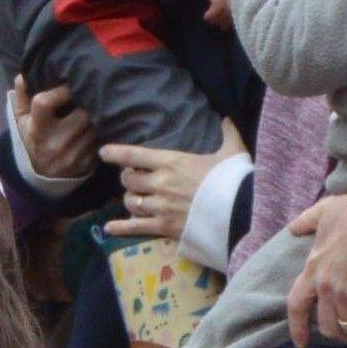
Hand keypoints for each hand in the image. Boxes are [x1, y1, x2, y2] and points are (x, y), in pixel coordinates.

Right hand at [9, 79, 100, 192]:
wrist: (42, 176)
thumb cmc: (33, 140)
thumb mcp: (22, 121)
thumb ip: (22, 98)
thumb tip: (23, 76)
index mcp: (37, 130)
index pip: (45, 103)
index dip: (59, 90)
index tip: (68, 84)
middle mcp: (55, 143)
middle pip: (82, 113)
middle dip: (87, 102)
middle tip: (90, 92)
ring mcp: (73, 155)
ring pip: (96, 126)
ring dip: (97, 116)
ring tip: (97, 105)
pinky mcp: (87, 163)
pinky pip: (101, 140)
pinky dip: (101, 131)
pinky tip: (99, 124)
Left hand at [104, 131, 235, 243]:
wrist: (242, 212)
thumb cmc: (235, 180)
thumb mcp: (233, 151)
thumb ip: (228, 134)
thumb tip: (229, 119)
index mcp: (172, 162)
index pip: (134, 155)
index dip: (116, 153)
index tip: (104, 152)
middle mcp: (160, 183)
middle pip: (128, 180)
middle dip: (128, 179)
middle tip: (135, 179)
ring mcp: (160, 206)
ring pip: (131, 202)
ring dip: (131, 200)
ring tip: (135, 200)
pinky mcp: (165, 227)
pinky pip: (135, 227)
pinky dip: (121, 228)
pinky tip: (109, 228)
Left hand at [285, 187, 346, 345]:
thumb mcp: (323, 212)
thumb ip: (306, 221)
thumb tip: (294, 227)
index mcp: (312, 270)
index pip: (297, 306)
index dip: (297, 329)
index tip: (300, 344)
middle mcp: (326, 287)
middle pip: (328, 326)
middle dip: (341, 337)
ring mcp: (346, 294)